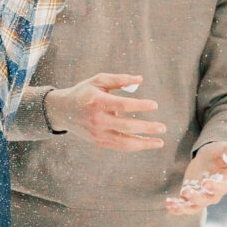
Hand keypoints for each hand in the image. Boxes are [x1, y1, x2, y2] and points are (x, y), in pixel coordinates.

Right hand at [46, 71, 165, 149]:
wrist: (63, 111)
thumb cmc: (84, 92)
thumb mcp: (98, 80)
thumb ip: (119, 79)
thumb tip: (140, 79)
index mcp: (97, 102)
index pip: (122, 105)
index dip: (140, 105)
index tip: (155, 105)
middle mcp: (97, 120)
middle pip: (126, 126)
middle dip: (146, 128)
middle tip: (163, 127)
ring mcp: (97, 133)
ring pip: (124, 142)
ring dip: (144, 144)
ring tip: (160, 142)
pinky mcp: (98, 142)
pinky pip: (119, 147)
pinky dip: (134, 146)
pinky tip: (147, 144)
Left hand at [163, 143, 226, 215]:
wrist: (210, 157)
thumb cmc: (222, 152)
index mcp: (225, 182)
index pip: (222, 188)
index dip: (214, 187)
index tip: (205, 183)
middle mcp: (214, 193)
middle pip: (206, 200)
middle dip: (196, 197)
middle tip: (186, 190)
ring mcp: (202, 196)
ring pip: (194, 207)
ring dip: (183, 207)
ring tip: (172, 204)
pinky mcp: (191, 196)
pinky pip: (184, 205)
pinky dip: (176, 207)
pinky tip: (168, 205)